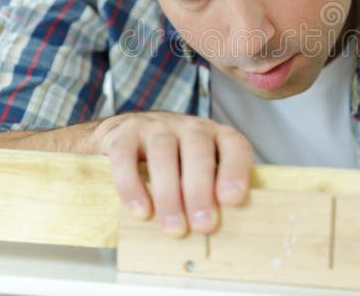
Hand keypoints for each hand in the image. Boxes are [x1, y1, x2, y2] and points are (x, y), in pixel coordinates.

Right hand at [94, 111, 252, 236]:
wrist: (126, 130)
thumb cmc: (175, 162)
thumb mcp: (201, 171)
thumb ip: (212, 193)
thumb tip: (220, 231)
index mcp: (215, 135)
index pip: (233, 145)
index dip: (235, 170)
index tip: (232, 200)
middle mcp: (188, 127)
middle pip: (197, 151)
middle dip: (200, 191)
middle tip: (203, 226)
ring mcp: (155, 127)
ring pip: (162, 154)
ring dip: (169, 194)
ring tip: (174, 228)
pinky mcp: (124, 135)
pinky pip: (125, 157)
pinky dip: (132, 186)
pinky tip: (141, 211)